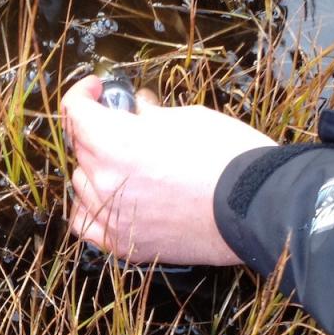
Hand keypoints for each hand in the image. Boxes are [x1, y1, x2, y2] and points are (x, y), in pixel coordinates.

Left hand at [61, 76, 276, 265]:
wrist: (258, 206)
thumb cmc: (228, 154)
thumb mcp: (188, 117)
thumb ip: (150, 115)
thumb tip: (137, 109)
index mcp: (116, 143)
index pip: (75, 112)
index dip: (84, 94)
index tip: (98, 89)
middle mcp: (105, 181)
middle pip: (81, 148)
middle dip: (98, 130)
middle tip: (125, 124)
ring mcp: (113, 218)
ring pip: (82, 185)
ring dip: (96, 168)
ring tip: (125, 164)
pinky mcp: (126, 245)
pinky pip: (87, 225)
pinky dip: (93, 208)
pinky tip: (110, 200)